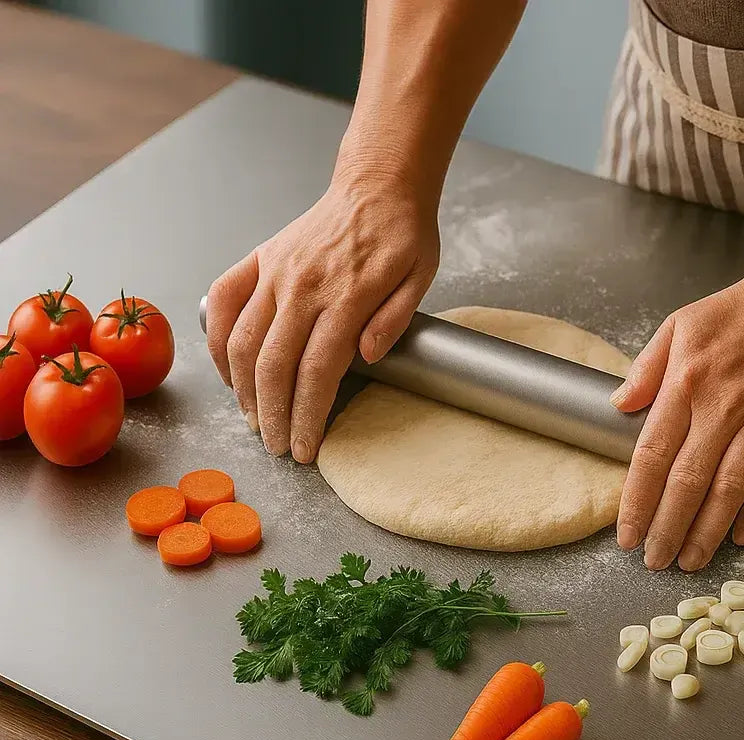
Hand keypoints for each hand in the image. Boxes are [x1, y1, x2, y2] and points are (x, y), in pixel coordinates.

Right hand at [205, 162, 439, 461]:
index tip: (305, 449)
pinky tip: (228, 374)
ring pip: (244, 341)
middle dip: (273, 416)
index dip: (307, 417)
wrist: (377, 183)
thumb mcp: (420, 277)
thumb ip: (395, 320)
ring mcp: (276, 272)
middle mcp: (303, 286)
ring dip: (244, 390)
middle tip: (277, 447)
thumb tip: (368, 358)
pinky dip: (219, 342)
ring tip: (255, 421)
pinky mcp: (260, 259)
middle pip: (276, 366)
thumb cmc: (403, 234)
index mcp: (347, 296)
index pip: (318, 372)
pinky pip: (224, 303)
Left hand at [611, 264, 743, 570]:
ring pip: (729, 491)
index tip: (626, 534)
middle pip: (686, 484)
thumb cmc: (738, 311)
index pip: (650, 457)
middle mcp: (720, 409)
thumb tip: (617, 405)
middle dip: (667, 530)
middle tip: (655, 561)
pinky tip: (742, 536)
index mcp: (684, 385)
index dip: (636, 503)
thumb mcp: (678, 326)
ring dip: (707, 533)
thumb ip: (645, 369)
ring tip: (690, 561)